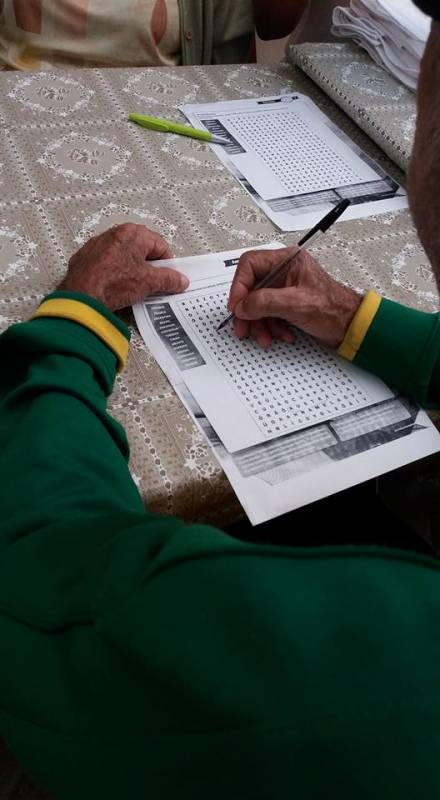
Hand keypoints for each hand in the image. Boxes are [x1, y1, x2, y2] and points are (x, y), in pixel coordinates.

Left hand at [58, 223, 188, 310]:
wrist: (81, 297)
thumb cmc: (112, 284)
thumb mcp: (149, 283)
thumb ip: (168, 279)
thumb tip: (179, 280)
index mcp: (133, 233)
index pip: (160, 245)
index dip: (167, 263)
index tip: (167, 277)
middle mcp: (114, 233)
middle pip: (141, 249)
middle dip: (148, 266)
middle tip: (151, 283)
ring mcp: (97, 245)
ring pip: (123, 256)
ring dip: (131, 270)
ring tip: (131, 288)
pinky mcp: (86, 258)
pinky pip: (107, 264)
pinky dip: (113, 273)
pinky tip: (114, 288)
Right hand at [228, 246, 361, 349]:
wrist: (350, 327)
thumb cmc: (334, 309)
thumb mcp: (296, 304)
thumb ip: (265, 302)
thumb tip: (242, 306)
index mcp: (287, 261)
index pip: (250, 265)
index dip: (239, 286)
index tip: (237, 306)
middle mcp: (284, 272)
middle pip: (251, 288)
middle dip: (248, 311)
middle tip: (243, 327)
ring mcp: (284, 289)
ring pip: (257, 305)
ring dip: (259, 324)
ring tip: (265, 337)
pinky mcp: (286, 304)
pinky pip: (267, 315)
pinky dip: (271, 328)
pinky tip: (281, 334)